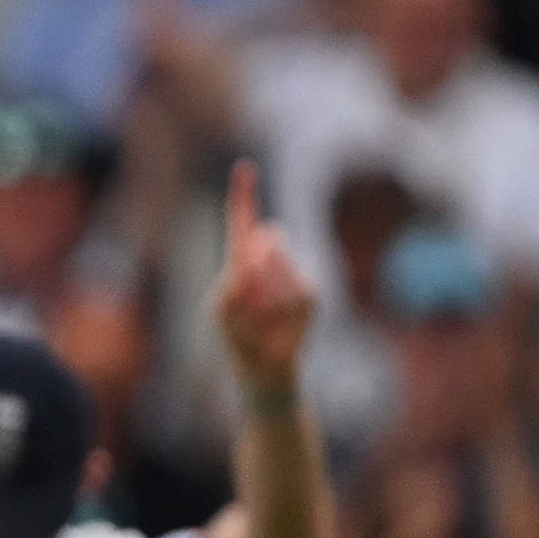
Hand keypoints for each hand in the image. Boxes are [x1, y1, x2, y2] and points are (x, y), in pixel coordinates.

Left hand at [209, 159, 314, 388]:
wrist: (265, 368)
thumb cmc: (240, 337)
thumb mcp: (227, 308)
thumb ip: (240, 277)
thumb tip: (267, 260)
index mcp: (240, 266)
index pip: (240, 226)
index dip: (243, 198)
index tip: (243, 168)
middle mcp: (268, 266)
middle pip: (263, 247)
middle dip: (256, 269)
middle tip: (250, 304)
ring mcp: (293, 278)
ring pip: (280, 270)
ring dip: (267, 295)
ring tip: (263, 320)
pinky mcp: (311, 294)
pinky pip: (296, 290)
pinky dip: (283, 306)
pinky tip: (278, 323)